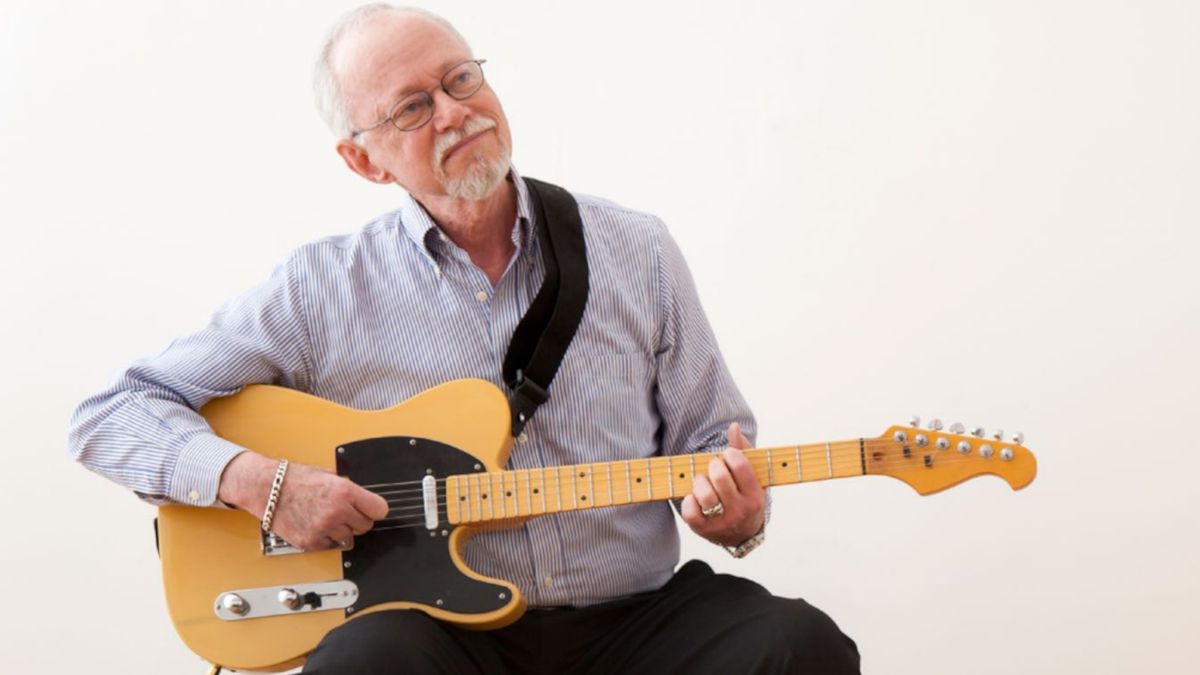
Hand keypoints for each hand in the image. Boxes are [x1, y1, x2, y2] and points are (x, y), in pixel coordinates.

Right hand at [218, 451, 389, 550]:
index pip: (379, 510)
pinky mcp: (311, 542)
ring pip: (348, 537)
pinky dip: (325, 537)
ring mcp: (324, 529)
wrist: (266, 488)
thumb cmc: (294, 479)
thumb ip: (349, 490)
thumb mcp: (329, 476)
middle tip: (344, 511)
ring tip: (325, 515)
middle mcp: (337, 512)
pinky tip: (314, 523)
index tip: (372, 509)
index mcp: (345, 492)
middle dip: (357, 519)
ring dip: (341, 529)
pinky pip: (330, 544)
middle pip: (365, 526)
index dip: (375, 509)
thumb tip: (364, 501)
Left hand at [680, 423, 765, 547]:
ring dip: (700, 482)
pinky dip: (688, 500)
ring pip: (705, 495)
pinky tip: (694, 497)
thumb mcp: (753, 477)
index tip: (728, 456)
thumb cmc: (746, 497)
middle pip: (720, 478)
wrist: (743, 534)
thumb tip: (733, 427)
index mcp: (755, 496)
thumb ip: (743, 450)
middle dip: (714, 466)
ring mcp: (722, 522)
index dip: (731, 455)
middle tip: (714, 466)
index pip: (741, 466)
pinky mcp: (703, 529)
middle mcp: (740, 510)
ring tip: (703, 481)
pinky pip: (690, 512)